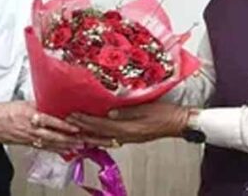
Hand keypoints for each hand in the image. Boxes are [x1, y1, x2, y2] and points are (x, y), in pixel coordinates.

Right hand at [0, 101, 82, 153]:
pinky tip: (61, 150)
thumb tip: (53, 102)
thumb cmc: (0, 110)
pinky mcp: (23, 143)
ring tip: (76, 146)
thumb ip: (37, 104)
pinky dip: (53, 149)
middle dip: (68, 139)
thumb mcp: (21, 103)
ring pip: (48, 143)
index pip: (50, 120)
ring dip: (63, 145)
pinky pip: (41, 147)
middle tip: (81, 140)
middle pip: (52, 135)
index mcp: (28, 113)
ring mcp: (26, 137)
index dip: (64, 125)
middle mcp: (29, 126)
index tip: (76, 126)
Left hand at [67, 102, 189, 147]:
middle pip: (100, 133)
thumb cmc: (166, 113)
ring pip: (104, 137)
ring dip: (89, 132)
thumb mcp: (147, 108)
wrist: (179, 122)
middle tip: (68, 120)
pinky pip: (111, 137)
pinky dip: (100, 134)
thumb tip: (110, 112)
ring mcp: (129, 138)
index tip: (73, 114)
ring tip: (76, 127)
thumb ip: (128, 111)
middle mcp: (127, 136)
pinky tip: (95, 132)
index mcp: (130, 129)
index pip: (102, 125)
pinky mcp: (132, 136)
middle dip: (83, 127)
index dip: (87, 120)